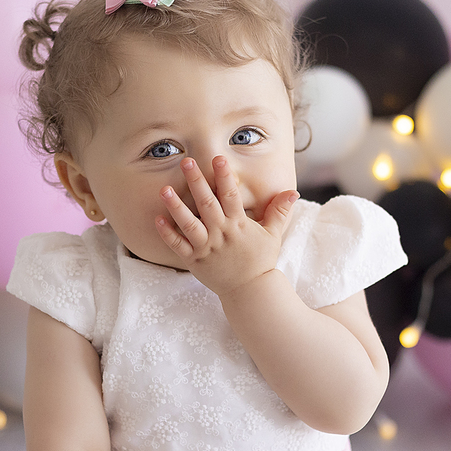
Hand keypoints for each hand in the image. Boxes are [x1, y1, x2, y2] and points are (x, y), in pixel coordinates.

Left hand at [155, 155, 298, 296]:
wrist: (249, 291)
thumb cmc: (260, 261)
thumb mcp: (273, 235)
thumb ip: (279, 211)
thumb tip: (293, 192)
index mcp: (238, 225)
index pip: (231, 196)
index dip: (224, 177)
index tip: (218, 159)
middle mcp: (221, 233)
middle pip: (206, 204)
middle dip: (196, 182)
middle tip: (186, 162)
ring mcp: (206, 247)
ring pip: (188, 224)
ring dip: (176, 207)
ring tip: (164, 190)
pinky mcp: (195, 260)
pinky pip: (178, 246)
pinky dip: (167, 234)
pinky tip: (157, 219)